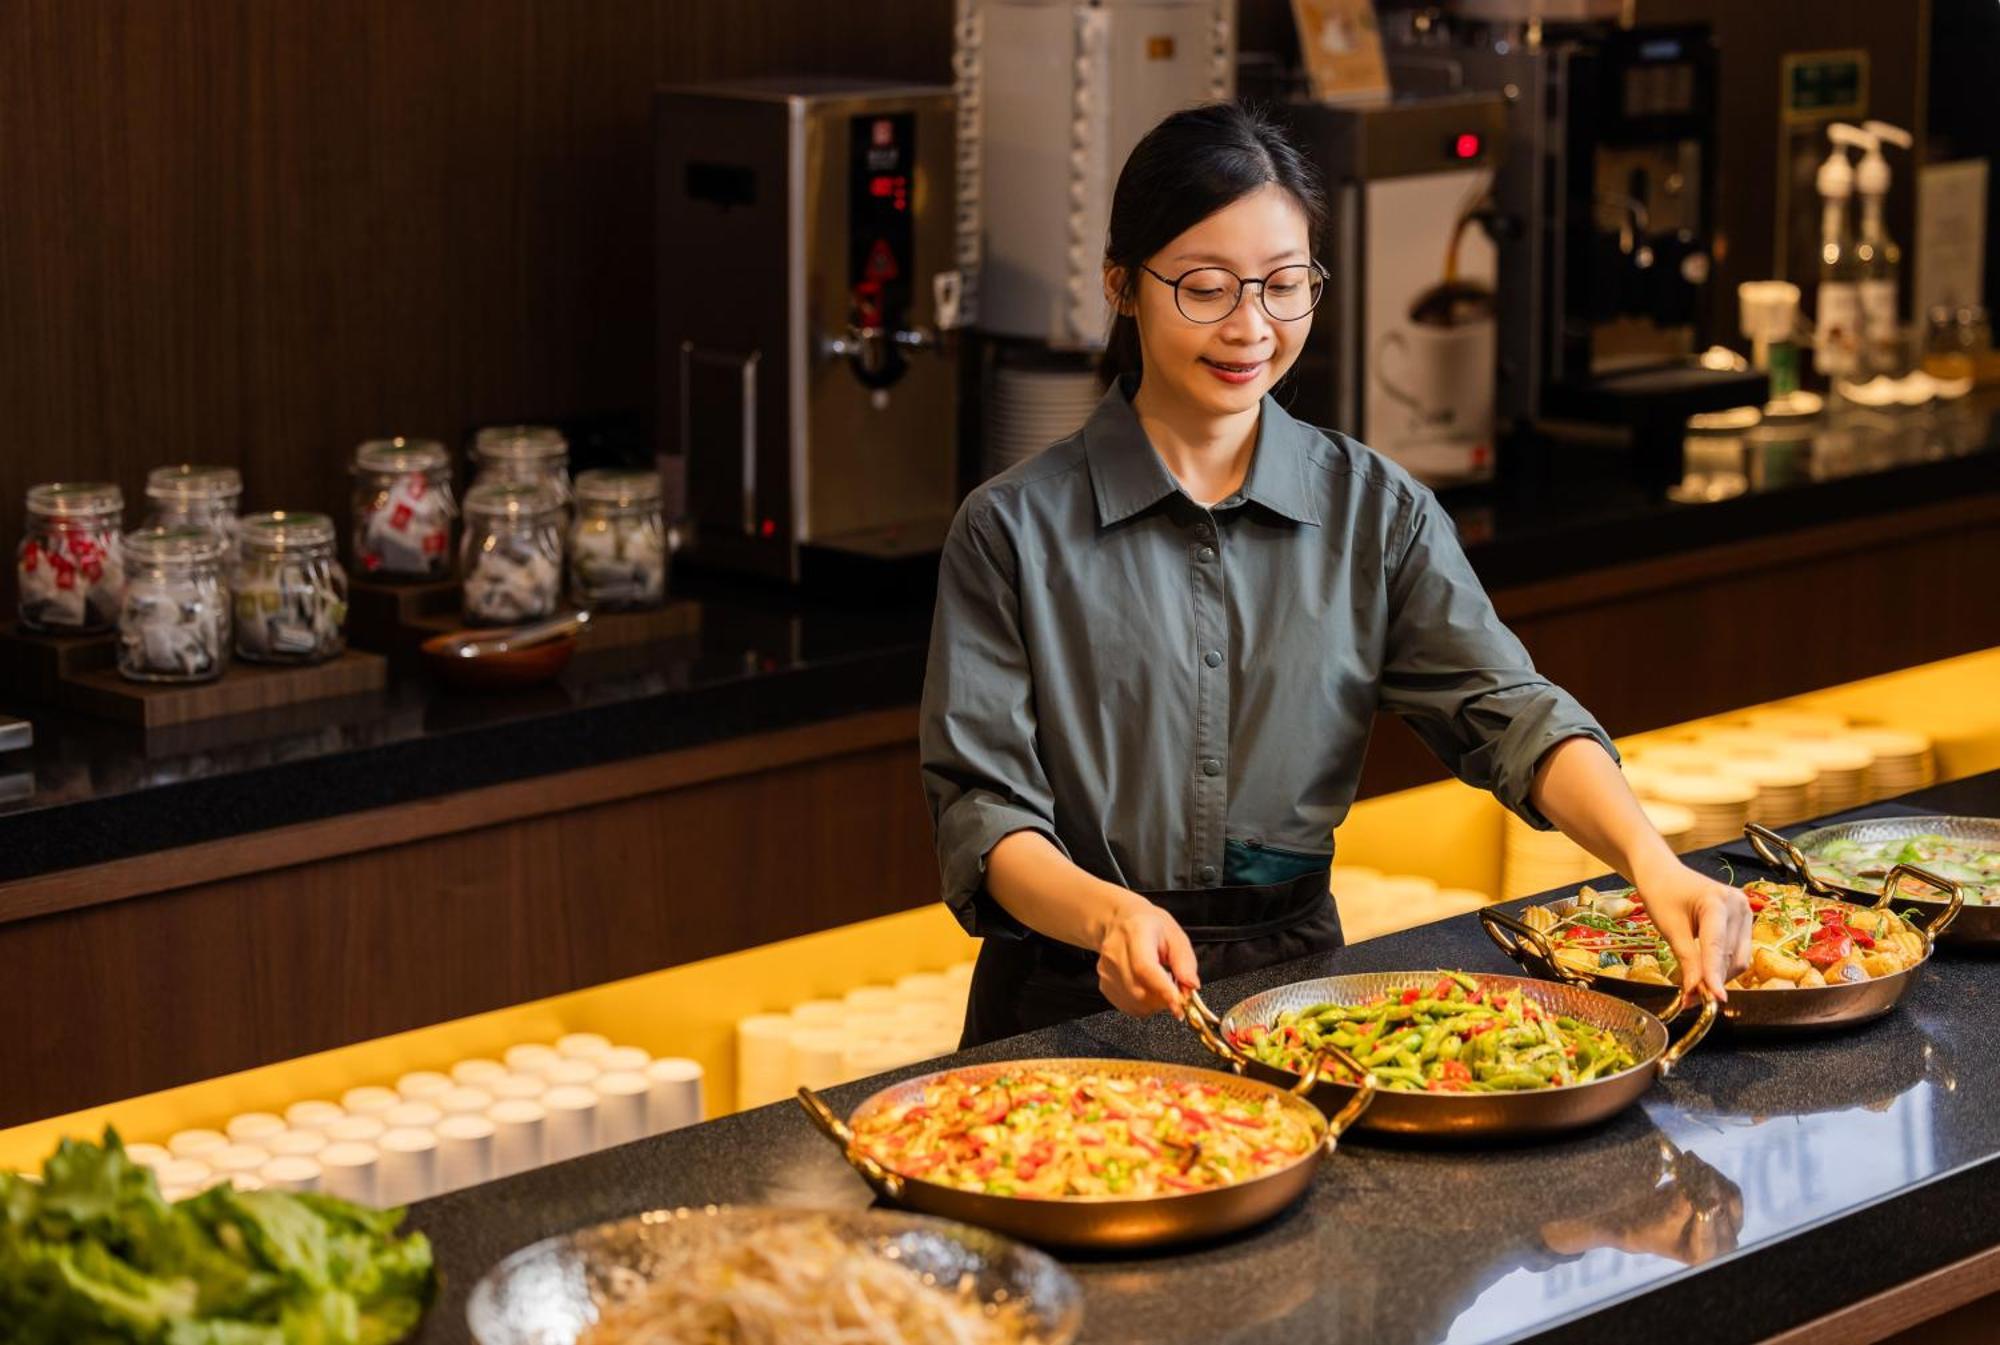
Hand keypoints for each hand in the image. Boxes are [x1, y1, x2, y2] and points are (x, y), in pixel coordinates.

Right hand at [1095, 893, 1198, 1016]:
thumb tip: (1190, 986)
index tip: (1181, 1005)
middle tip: (1178, 992)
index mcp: (1135, 933)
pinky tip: (1149, 989)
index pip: (1145, 968)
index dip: (1164, 990)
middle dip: (1164, 999)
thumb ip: (1184, 961)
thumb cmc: (1149, 925)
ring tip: (1162, 985)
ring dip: (1156, 1003)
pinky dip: (1145, 1005)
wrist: (1119, 921)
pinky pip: (1129, 1005)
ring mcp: (1106, 970)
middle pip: (1139, 990)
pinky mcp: (1104, 984)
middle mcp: (1115, 952)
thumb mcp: (1175, 934)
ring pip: (1135, 1002)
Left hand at [1633, 859, 1752, 1004]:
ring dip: (1720, 976)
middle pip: (1731, 956)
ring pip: (1739, 958)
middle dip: (1713, 979)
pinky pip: (1738, 952)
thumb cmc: (1662, 894)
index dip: (1715, 974)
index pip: (1717, 946)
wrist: (1664, 874)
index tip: (1715, 998)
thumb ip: (1687, 961)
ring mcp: (1745, 912)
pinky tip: (1706, 972)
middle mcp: (1739, 905)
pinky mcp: (1744, 921)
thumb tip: (1695, 994)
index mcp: (1717, 901)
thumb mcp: (1670, 929)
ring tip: (1696, 988)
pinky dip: (1722, 966)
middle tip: (1692, 999)